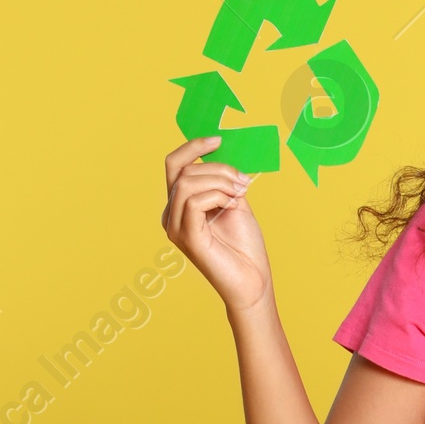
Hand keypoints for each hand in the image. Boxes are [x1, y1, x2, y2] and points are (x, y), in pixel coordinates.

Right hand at [161, 136, 272, 314]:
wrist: (253, 283)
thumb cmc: (245, 247)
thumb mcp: (234, 202)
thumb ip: (223, 180)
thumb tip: (221, 153)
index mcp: (179, 206)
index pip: (175, 164)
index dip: (194, 146)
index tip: (219, 140)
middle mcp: (171, 215)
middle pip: (181, 169)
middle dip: (216, 167)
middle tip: (243, 181)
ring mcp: (175, 227)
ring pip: (187, 182)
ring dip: (220, 181)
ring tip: (241, 194)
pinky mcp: (185, 237)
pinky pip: (194, 201)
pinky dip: (217, 196)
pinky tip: (233, 205)